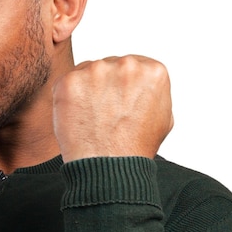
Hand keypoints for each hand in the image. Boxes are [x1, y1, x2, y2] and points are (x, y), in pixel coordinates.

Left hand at [53, 55, 173, 162]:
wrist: (108, 167)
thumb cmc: (135, 147)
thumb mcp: (164, 116)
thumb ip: (154, 90)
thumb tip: (142, 81)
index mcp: (153, 70)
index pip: (134, 66)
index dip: (124, 87)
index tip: (122, 104)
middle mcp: (126, 65)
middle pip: (110, 66)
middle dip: (105, 86)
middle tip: (105, 113)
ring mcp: (96, 71)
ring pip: (88, 71)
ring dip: (87, 89)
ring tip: (93, 117)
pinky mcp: (70, 81)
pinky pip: (67, 82)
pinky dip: (68, 97)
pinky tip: (78, 116)